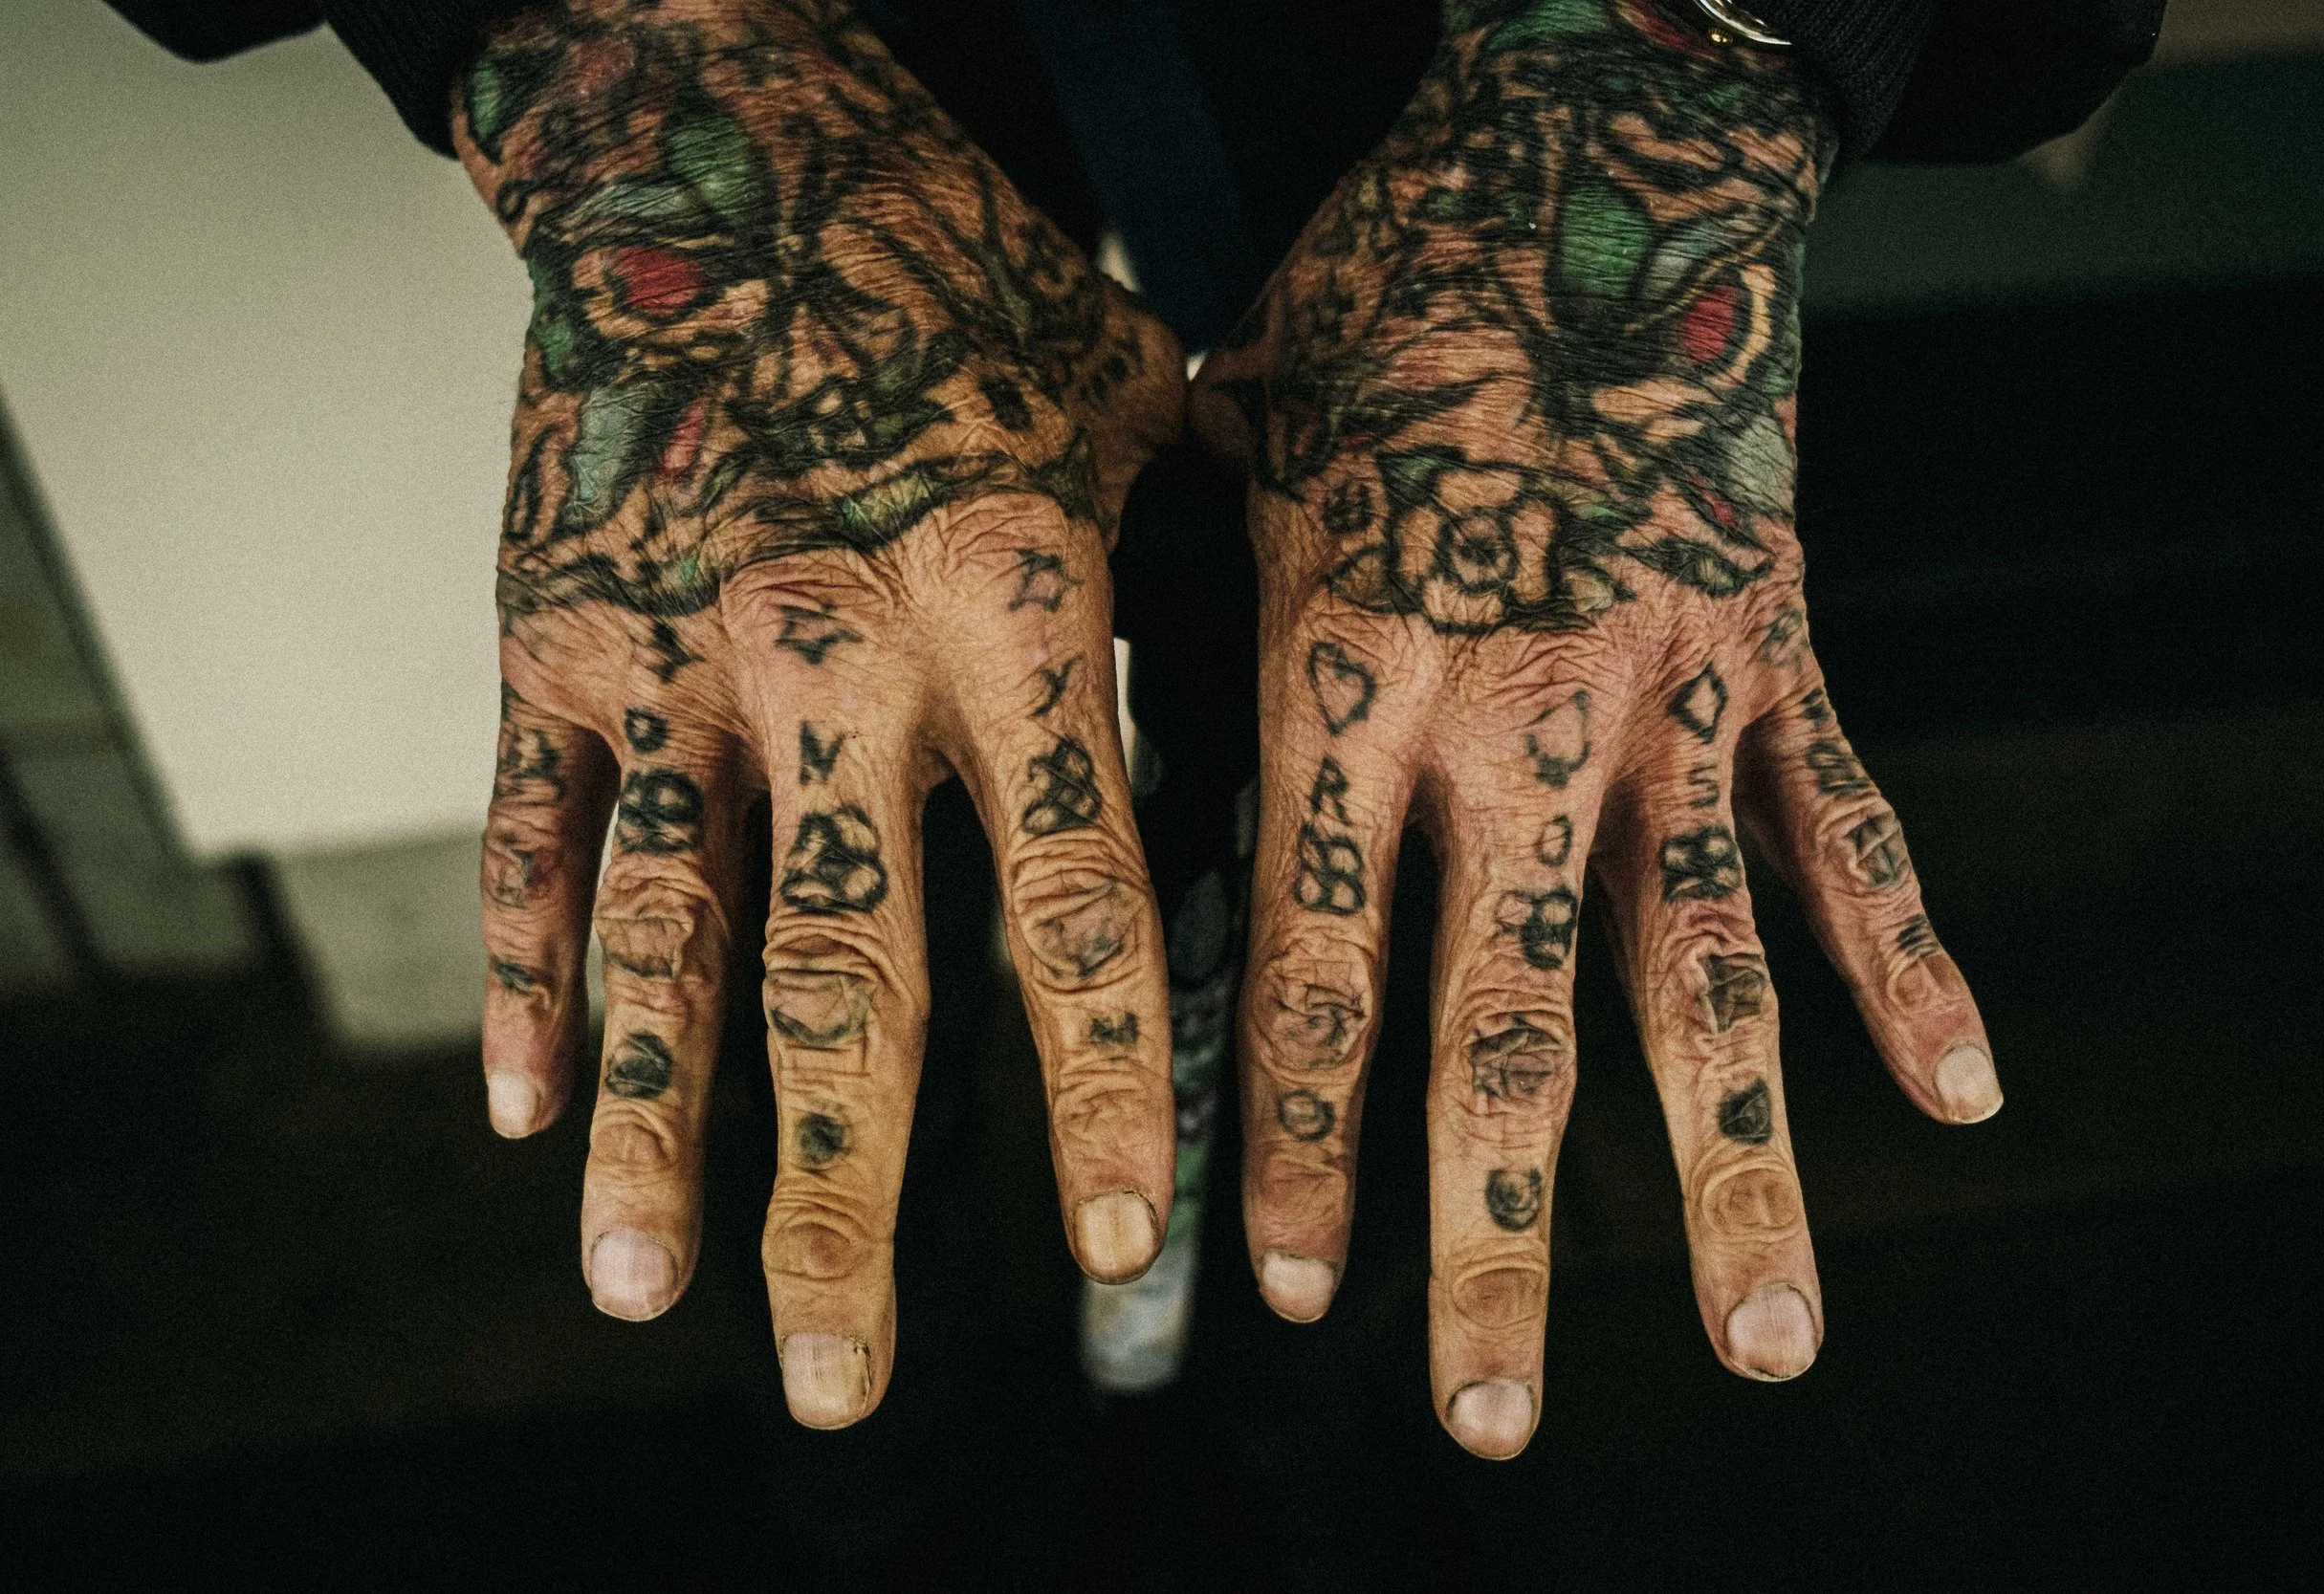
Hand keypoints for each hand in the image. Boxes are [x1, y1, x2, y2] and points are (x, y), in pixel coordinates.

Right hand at [458, 0, 1182, 1426]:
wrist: (718, 132)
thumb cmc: (954, 264)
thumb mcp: (1121, 405)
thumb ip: (1199, 577)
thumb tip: (1308, 716)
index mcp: (1007, 604)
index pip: (1073, 897)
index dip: (1102, 1085)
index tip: (1130, 1254)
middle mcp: (834, 655)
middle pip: (841, 977)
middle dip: (846, 1198)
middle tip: (841, 1385)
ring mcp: (669, 654)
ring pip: (655, 935)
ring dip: (646, 1135)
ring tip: (644, 1294)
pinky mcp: (544, 632)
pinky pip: (526, 833)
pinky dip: (516, 973)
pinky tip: (514, 1111)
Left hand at [1194, 0, 2000, 1457]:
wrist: (1608, 139)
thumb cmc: (1391, 281)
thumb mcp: (1235, 436)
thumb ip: (1185, 607)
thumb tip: (1086, 729)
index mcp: (1353, 662)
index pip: (1318, 950)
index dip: (1301, 1130)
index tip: (1290, 1286)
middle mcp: (1520, 710)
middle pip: (1507, 1021)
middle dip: (1493, 1235)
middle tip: (1487, 1418)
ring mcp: (1677, 691)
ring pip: (1704, 975)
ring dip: (1731, 1172)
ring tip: (1757, 1344)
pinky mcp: (1790, 648)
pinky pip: (1857, 832)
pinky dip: (1909, 962)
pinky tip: (1959, 1097)